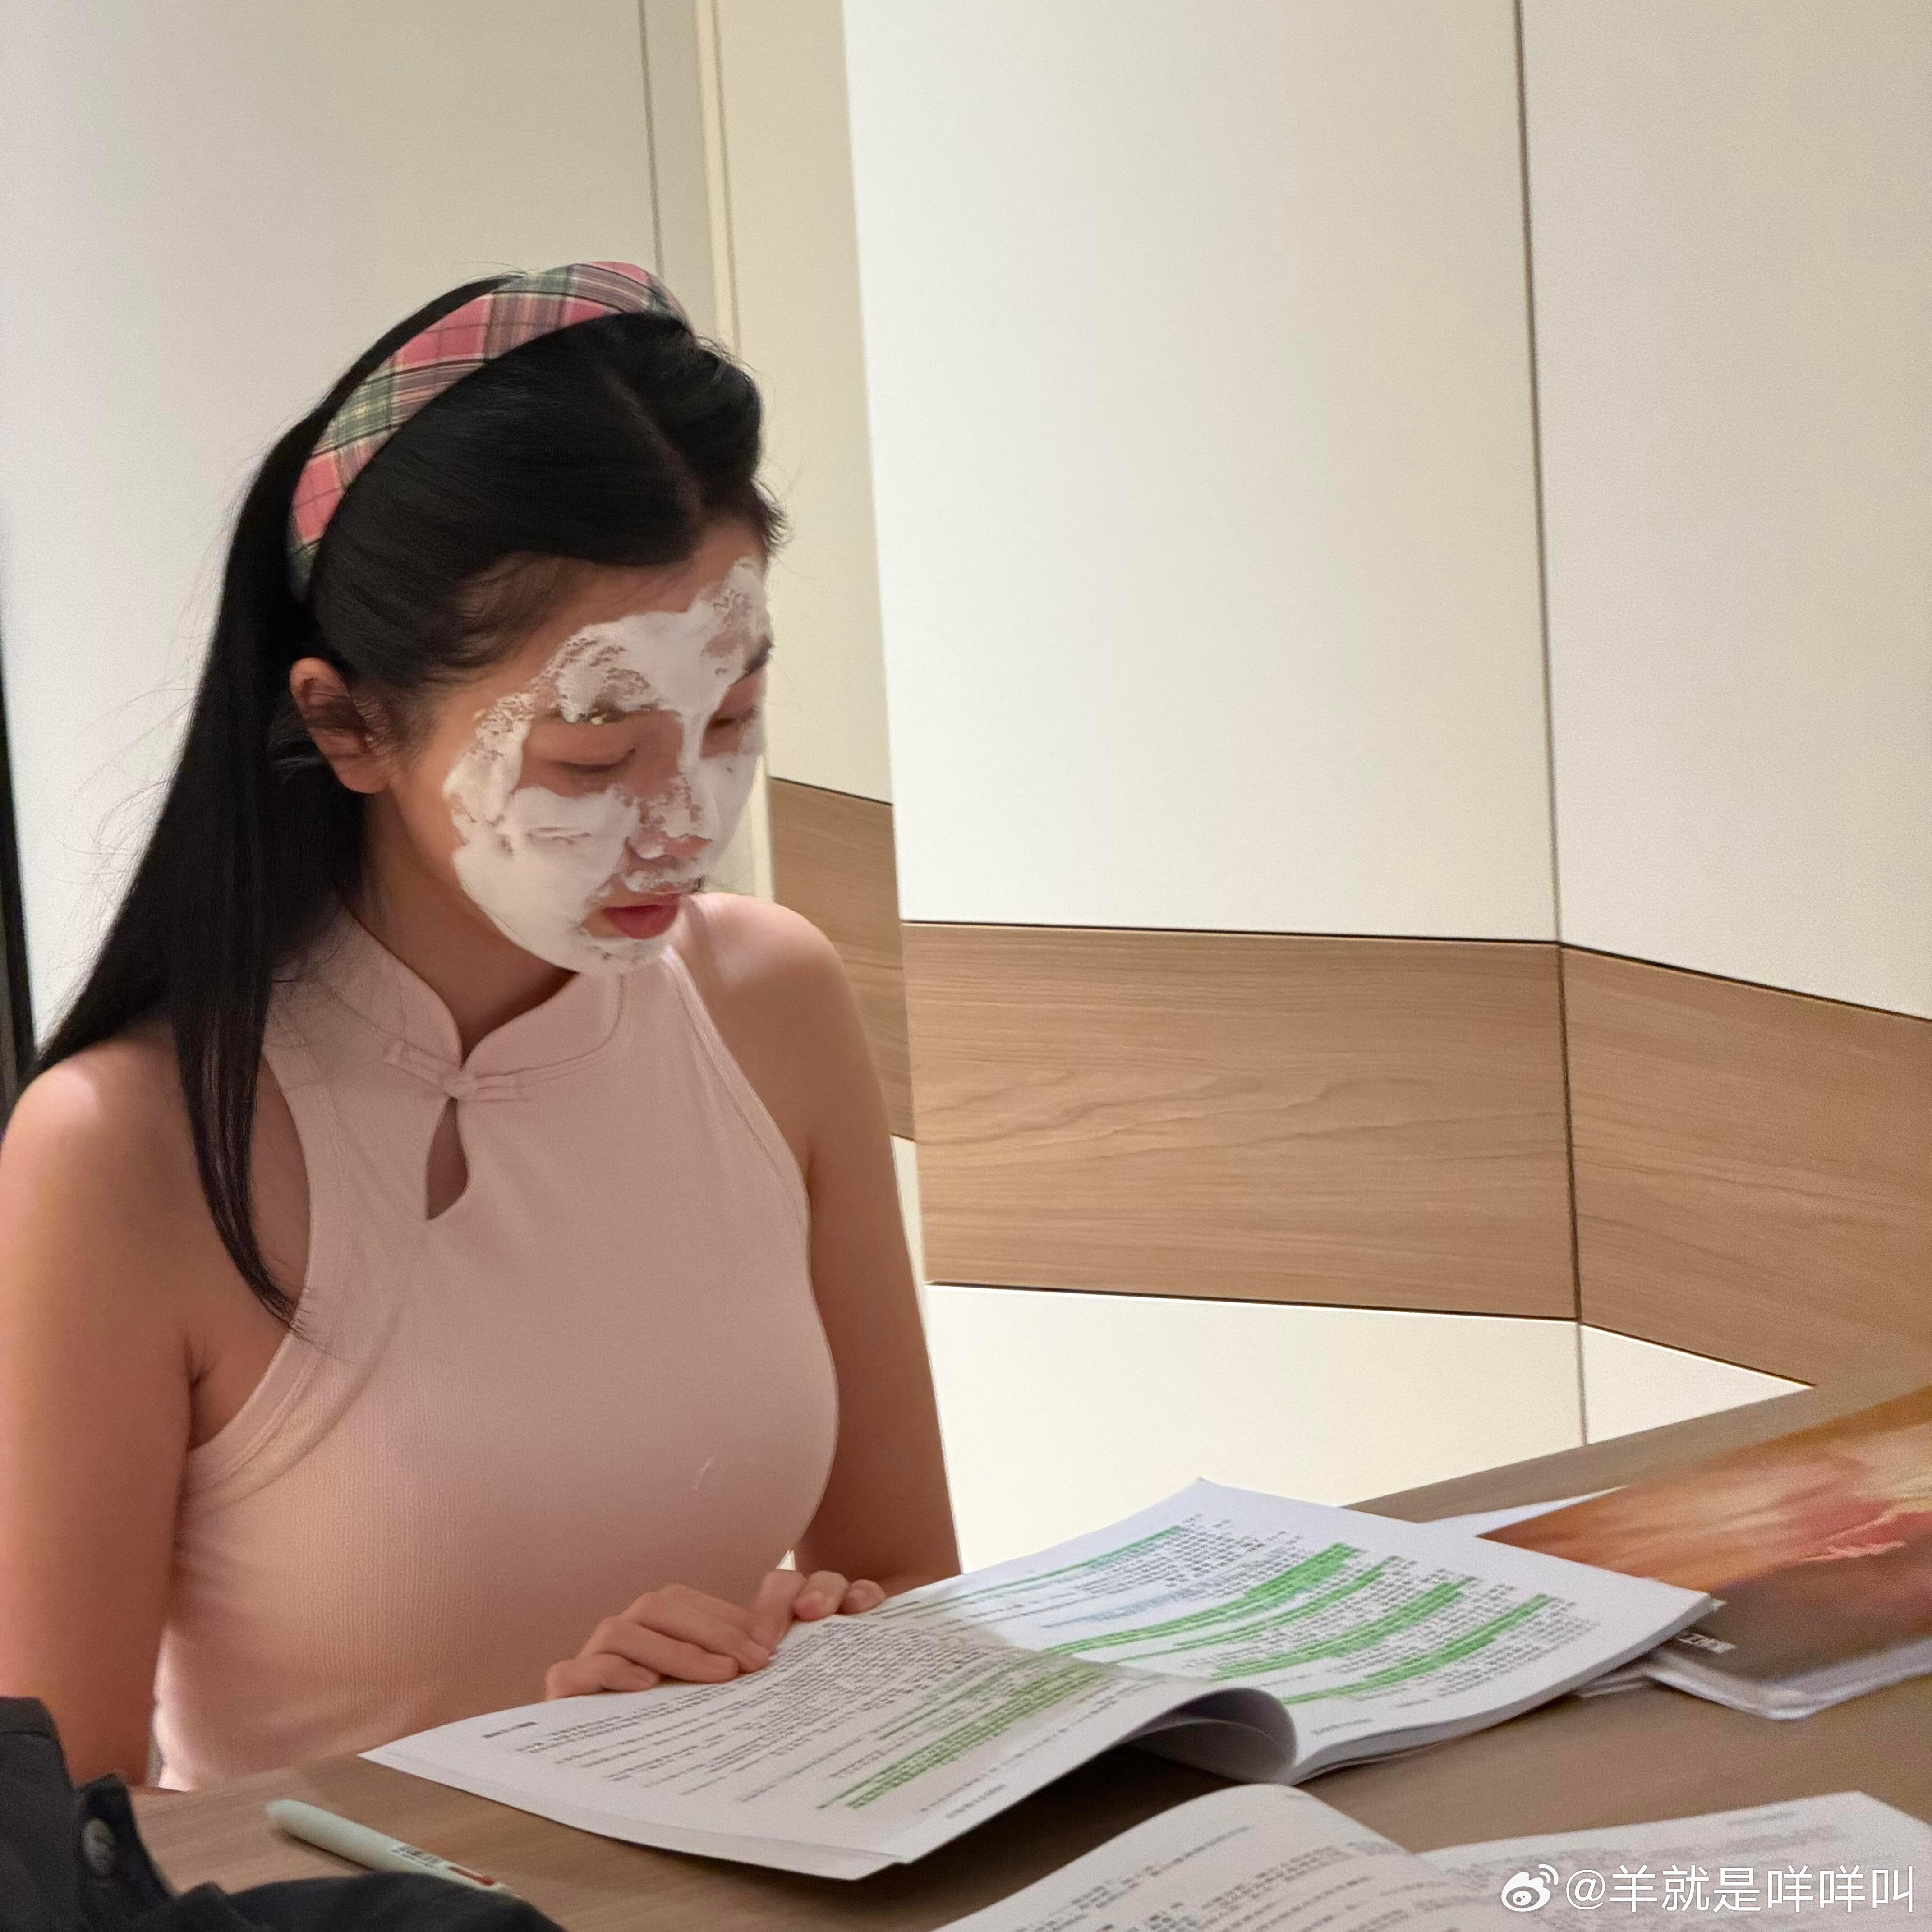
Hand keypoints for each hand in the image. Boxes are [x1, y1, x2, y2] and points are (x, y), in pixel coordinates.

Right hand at [543, 1569, 887, 1697]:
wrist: (608, 1767)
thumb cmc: (668, 1720)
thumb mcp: (705, 1686)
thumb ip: (730, 1661)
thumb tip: (781, 1647)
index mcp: (649, 1623)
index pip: (686, 1602)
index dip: (728, 1617)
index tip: (769, 1647)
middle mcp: (618, 1632)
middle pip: (658, 1606)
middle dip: (711, 1630)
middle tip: (753, 1663)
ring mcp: (587, 1657)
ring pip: (621, 1631)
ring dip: (673, 1649)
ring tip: (715, 1675)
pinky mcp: (564, 1690)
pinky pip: (575, 1670)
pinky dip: (611, 1671)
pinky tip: (647, 1686)